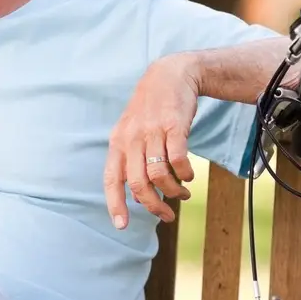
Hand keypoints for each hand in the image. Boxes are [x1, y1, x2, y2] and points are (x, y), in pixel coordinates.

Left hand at [105, 55, 200, 228]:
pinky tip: (189, 175)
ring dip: (173, 191)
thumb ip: (131, 159)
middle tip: (166, 216)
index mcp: (118, 142)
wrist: (171, 74)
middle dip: (153, 205)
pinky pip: (178, 159)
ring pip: (159, 174)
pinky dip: (184, 173)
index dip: (115, 204)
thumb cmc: (152, 109)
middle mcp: (131, 138)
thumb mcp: (132, 131)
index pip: (111, 179)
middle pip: (138, 183)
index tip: (121, 225)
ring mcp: (152, 131)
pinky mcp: (174, 126)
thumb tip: (136, 194)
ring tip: (183, 194)